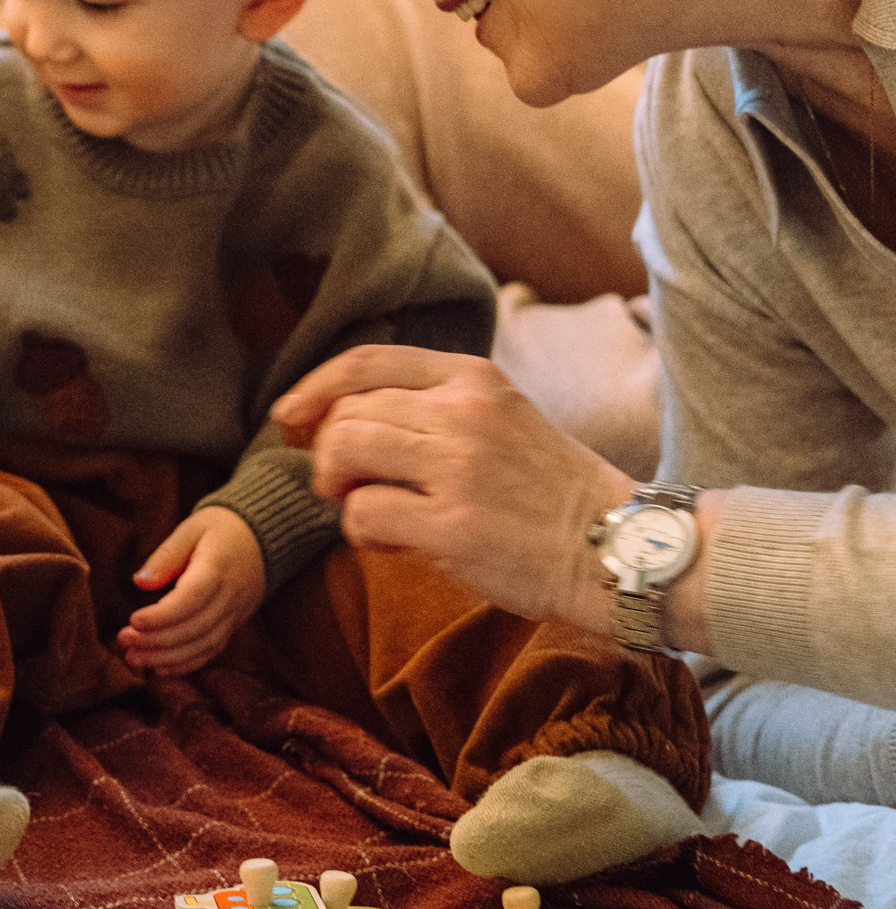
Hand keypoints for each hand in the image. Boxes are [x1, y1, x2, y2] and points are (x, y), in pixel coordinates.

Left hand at [119, 506, 266, 675]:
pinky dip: (186, 663)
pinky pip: (212, 650)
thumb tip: (140, 583)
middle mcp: (231, 595)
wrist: (263, 538)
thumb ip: (166, 555)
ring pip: (203, 645)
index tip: (133, 621)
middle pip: (195, 628)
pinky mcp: (235, 624)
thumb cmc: (220, 529)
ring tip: (134, 657)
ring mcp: (236, 614)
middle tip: (124, 640)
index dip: (161, 616)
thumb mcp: (192, 528)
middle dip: (156, 641)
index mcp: (218, 567)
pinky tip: (159, 666)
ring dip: (166, 657)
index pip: (191, 599)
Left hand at [274, 345, 633, 633]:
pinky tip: (393, 543)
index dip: (314, 389)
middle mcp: (464, 412)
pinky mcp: (453, 526)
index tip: (290, 417)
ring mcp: (459, 468)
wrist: (619, 547)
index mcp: (474, 378)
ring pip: (344, 452)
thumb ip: (432, 409)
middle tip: (347, 487)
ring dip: (339, 488)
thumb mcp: (501, 419)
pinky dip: (361, 532)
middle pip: (346, 413)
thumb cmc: (550, 494)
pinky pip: (362, 514)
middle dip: (328, 453)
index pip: (366, 361)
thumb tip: (333, 419)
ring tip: (369, 510)